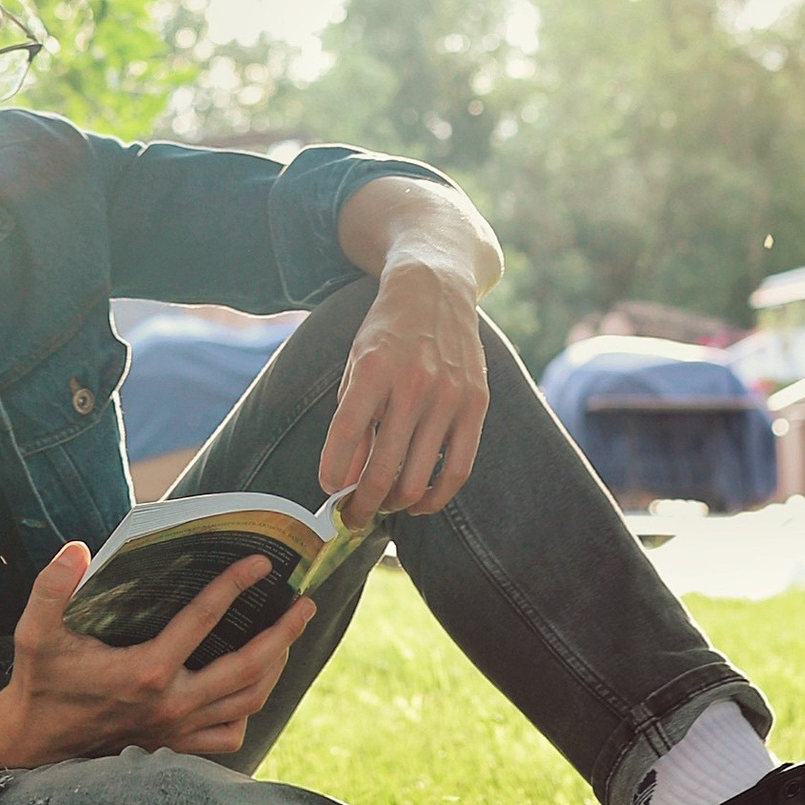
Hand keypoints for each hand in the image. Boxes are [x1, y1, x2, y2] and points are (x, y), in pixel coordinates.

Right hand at [0, 542, 315, 765]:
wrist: (33, 742)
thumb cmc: (41, 682)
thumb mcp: (36, 632)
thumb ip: (52, 588)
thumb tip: (77, 548)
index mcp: (146, 670)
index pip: (204, 619)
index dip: (235, 585)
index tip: (261, 562)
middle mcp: (172, 703)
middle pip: (248, 668)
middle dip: (283, 634)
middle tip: (305, 604)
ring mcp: (178, 730)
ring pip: (248, 702)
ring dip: (275, 669)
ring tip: (288, 638)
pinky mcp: (175, 747)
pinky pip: (229, 736)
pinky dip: (247, 711)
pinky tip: (251, 688)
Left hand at [319, 259, 488, 519]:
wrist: (435, 287)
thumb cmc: (387, 332)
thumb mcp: (355, 364)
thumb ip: (351, 420)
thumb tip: (344, 480)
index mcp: (373, 368)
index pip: (346, 434)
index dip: (332, 472)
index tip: (327, 491)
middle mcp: (413, 382)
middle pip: (382, 468)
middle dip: (361, 504)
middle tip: (351, 516)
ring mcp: (449, 395)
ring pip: (417, 478)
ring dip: (393, 504)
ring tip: (381, 507)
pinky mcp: (476, 404)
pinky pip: (457, 469)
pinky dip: (435, 497)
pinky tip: (418, 504)